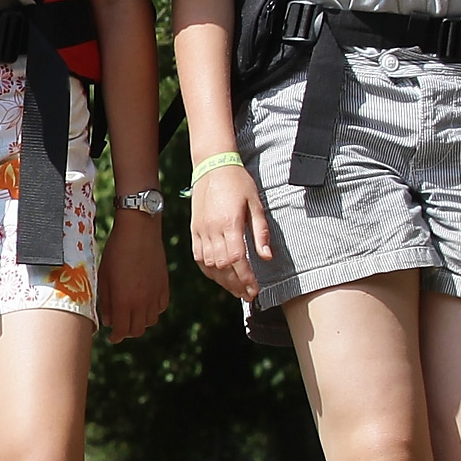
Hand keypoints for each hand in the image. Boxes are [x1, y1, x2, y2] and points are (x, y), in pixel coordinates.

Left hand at [97, 209, 168, 342]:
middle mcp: (142, 302)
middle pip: (137, 329)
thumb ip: (105, 301)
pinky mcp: (165, 286)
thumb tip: (107, 320)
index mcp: (124, 300)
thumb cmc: (116, 251)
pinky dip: (153, 310)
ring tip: (131, 315)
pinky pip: (161, 307)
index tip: (112, 337)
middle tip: (119, 327)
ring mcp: (155, 294)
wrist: (139, 231)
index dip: (116, 337)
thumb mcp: (103, 276)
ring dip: (140, 322)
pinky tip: (145, 304)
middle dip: (127, 331)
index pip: (122, 330)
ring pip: (151, 321)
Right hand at [188, 160, 273, 303]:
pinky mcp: (194, 230)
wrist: (212, 165)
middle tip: (249, 295)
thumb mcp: (256, 204)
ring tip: (236, 289)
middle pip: (223, 267)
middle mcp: (212, 229)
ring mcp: (200, 230)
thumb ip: (260, 232)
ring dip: (223, 281)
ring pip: (209, 265)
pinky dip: (208, 271)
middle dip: (236, 285)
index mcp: (229, 223)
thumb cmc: (238, 183)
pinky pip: (198, 257)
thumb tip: (266, 257)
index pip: (237, 259)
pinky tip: (219, 276)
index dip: (246, 278)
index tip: (256, 290)